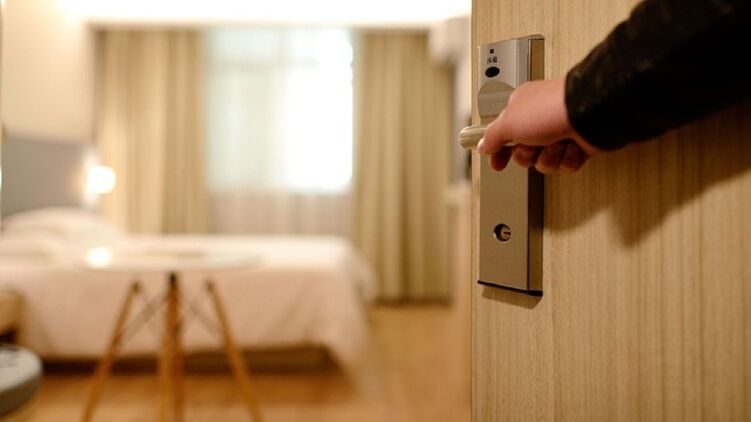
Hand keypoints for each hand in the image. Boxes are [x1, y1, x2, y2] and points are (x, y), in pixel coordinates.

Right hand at [477, 78, 601, 172]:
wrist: (590, 113)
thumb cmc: (550, 109)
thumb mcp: (508, 122)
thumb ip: (491, 136)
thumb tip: (482, 145)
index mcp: (522, 109)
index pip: (503, 135)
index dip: (499, 152)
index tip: (496, 163)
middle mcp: (540, 120)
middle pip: (524, 154)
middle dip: (528, 155)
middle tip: (533, 145)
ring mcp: (560, 133)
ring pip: (546, 162)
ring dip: (550, 157)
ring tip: (557, 143)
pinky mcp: (579, 145)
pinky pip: (566, 164)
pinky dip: (568, 159)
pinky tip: (572, 147)